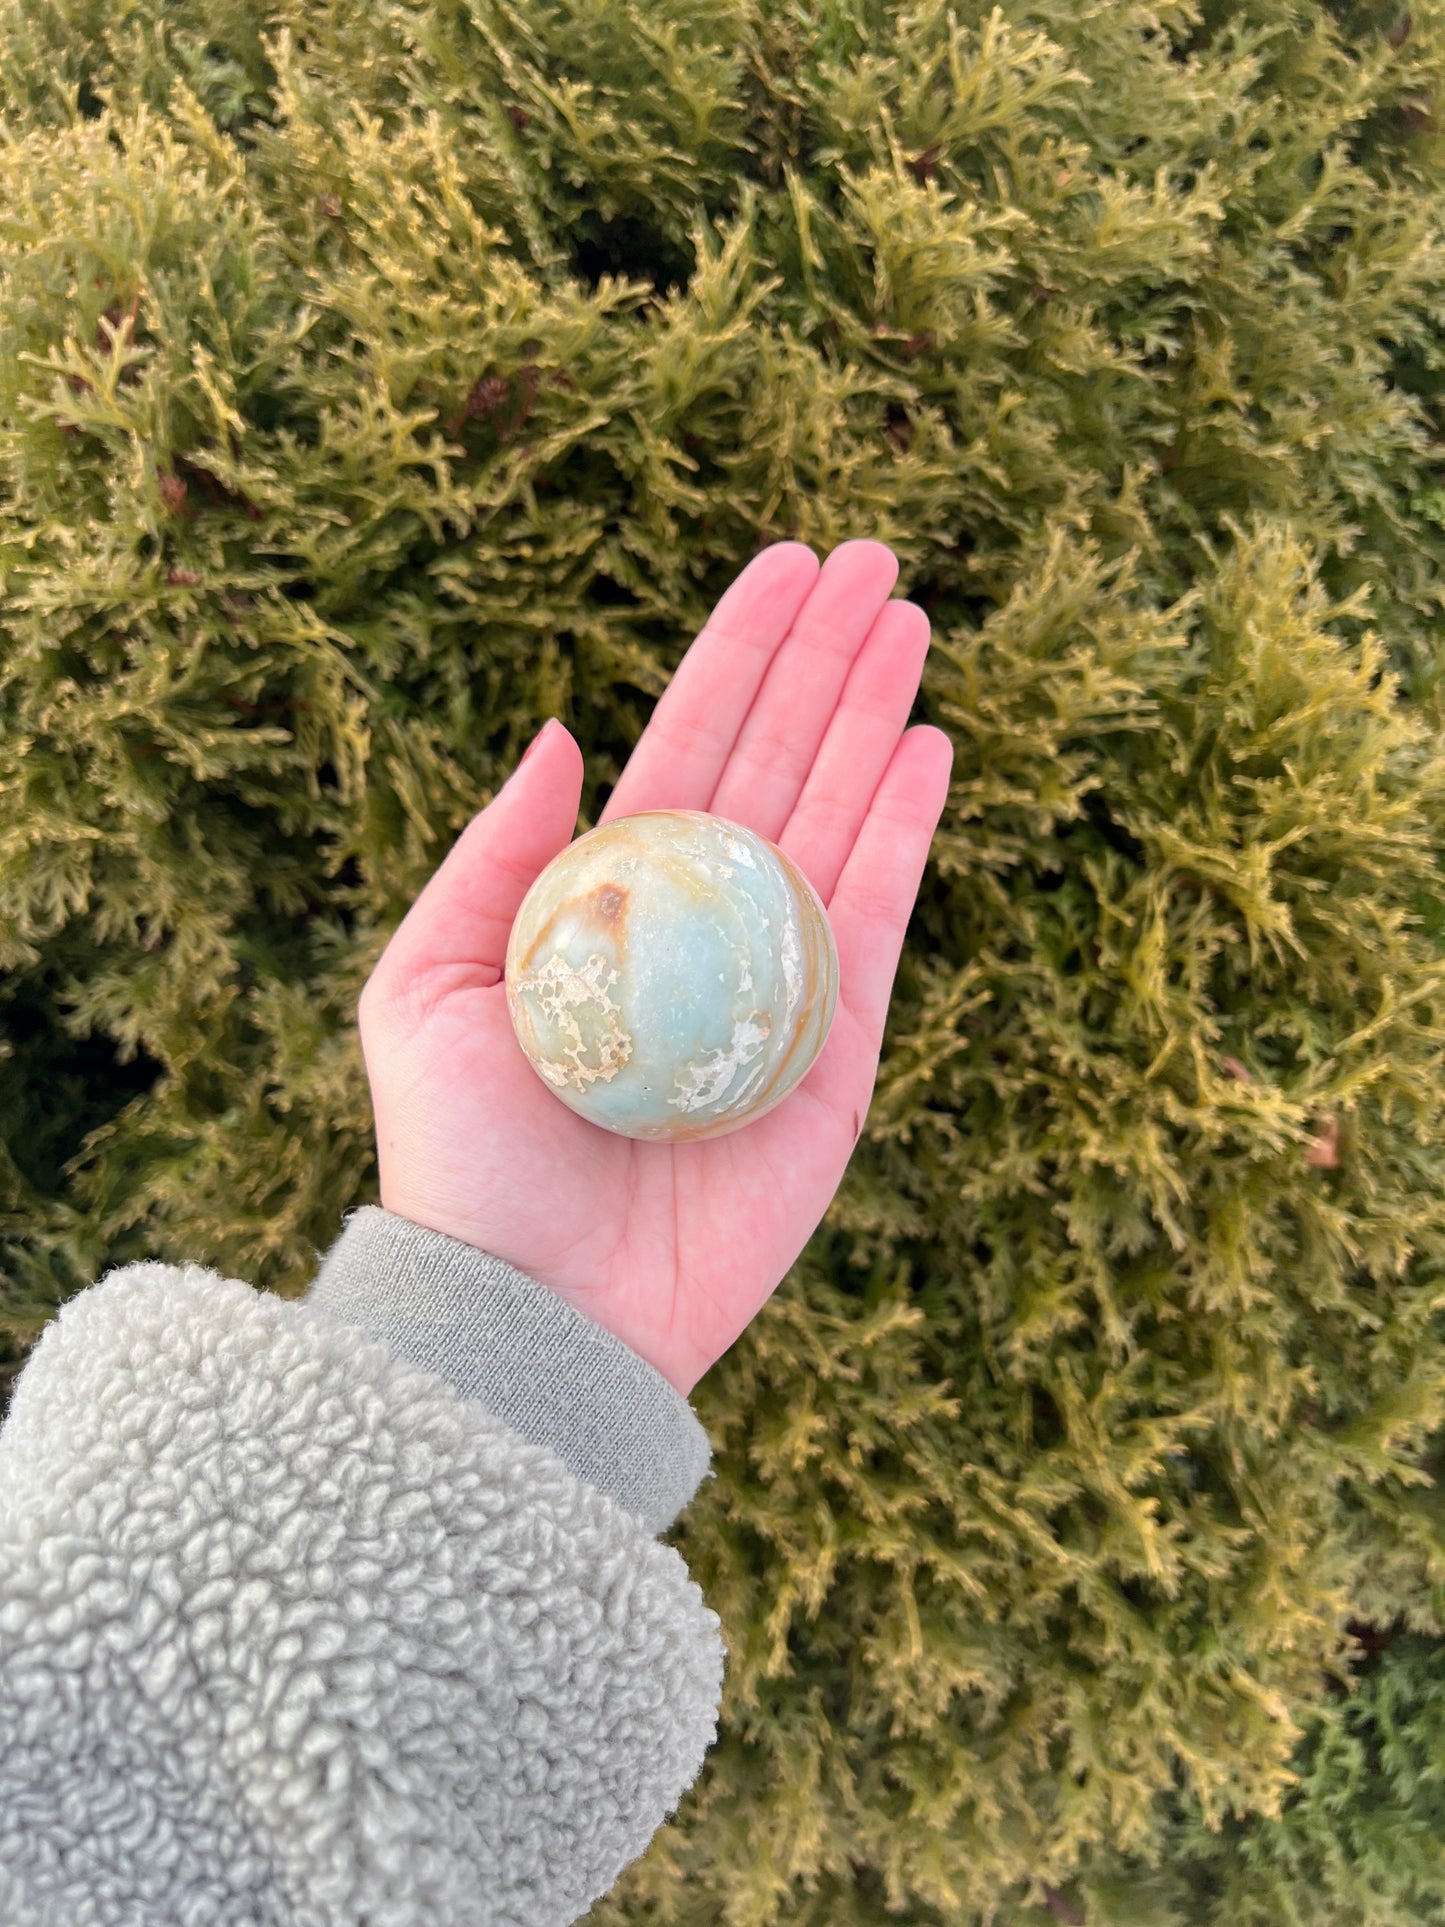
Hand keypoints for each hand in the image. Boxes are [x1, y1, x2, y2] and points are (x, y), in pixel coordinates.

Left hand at [356, 540, 953, 1395]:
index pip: (688, 747)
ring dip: (874, 718)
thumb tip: (564, 731)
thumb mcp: (426, 988)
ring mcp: (774, 984)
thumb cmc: (463, 1157)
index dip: (737, 654)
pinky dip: (903, 833)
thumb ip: (494, 858)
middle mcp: (701, 924)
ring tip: (909, 623)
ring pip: (837, 819)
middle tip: (875, 560)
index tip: (786, 565)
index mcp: (609, 897)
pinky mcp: (833, 1057)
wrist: (534, 1311)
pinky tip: (924, 746)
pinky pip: (875, 924)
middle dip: (823, 660)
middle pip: (777, 763)